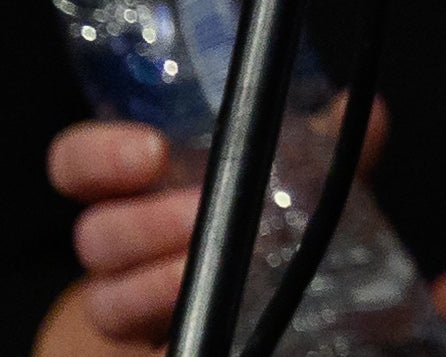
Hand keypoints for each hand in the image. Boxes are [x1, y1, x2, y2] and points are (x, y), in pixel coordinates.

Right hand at [34, 105, 390, 356]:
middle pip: (95, 235)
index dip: (97, 155)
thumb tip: (365, 113)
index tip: (151, 152)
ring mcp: (127, 303)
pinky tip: (215, 327)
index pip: (79, 165)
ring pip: (107, 298)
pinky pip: (152, 346)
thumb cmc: (252, 224)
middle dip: (145, 223)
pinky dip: (185, 334)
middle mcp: (120, 248)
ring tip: (209, 270)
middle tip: (200, 212)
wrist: (245, 311)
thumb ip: (320, 147)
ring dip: (155, 283)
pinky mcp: (154, 343)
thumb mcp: (289, 179)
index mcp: (138, 190)